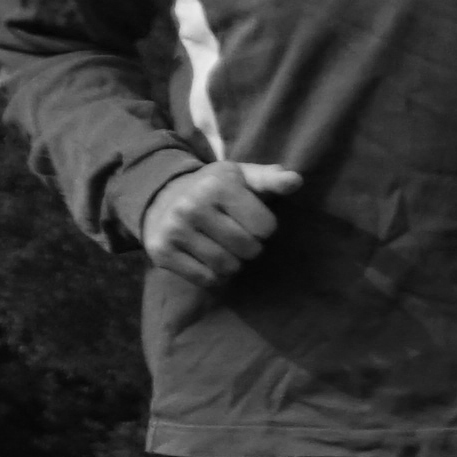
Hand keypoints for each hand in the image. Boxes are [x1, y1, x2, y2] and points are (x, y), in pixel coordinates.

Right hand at [140, 155, 298, 288]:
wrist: (163, 196)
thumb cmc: (216, 188)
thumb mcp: (244, 177)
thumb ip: (272, 179)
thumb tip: (295, 181)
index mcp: (217, 185)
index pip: (266, 227)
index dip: (263, 226)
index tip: (249, 217)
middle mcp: (192, 206)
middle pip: (248, 249)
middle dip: (249, 246)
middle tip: (235, 233)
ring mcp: (174, 230)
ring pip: (228, 267)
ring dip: (232, 262)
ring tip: (221, 244)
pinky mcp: (161, 251)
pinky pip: (206, 279)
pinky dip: (213, 275)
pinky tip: (205, 256)